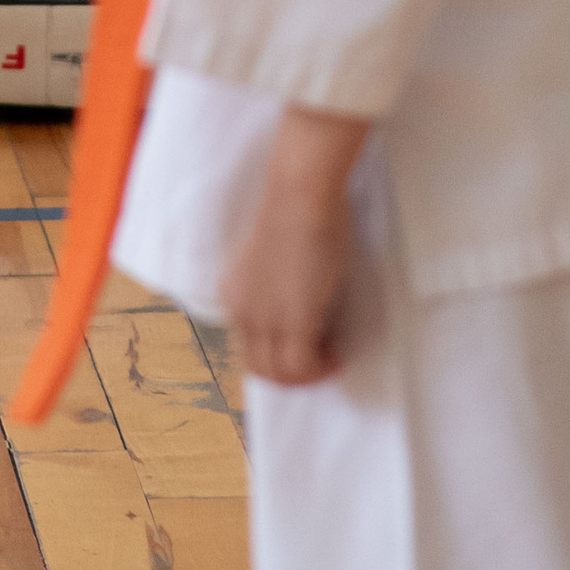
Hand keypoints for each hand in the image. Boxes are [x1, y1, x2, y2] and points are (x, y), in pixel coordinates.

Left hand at [220, 106, 368, 384]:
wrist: (301, 195)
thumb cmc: (295, 215)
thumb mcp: (273, 263)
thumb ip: (275, 293)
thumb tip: (299, 317)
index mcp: (233, 296)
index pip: (246, 350)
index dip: (276, 358)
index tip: (304, 349)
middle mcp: (241, 311)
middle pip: (261, 369)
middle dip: (292, 374)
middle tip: (321, 358)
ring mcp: (265, 319)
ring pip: (280, 374)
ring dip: (309, 374)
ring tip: (330, 355)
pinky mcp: (293, 321)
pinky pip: (302, 367)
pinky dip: (321, 369)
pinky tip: (336, 355)